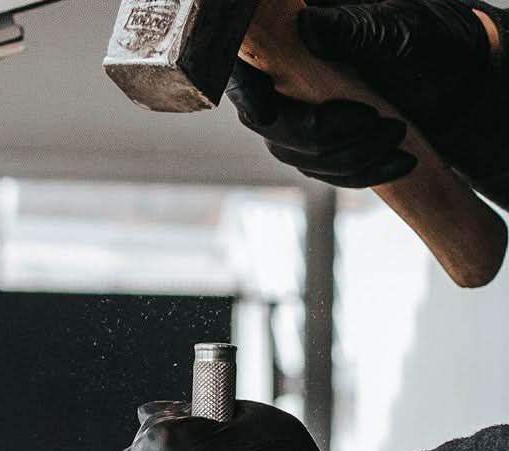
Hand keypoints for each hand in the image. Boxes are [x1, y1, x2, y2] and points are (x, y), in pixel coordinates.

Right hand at [226, 0, 508, 198]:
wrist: (454, 77)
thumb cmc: (424, 40)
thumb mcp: (393, 29)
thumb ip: (350, 28)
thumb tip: (308, 29)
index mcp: (291, 37)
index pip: (246, 65)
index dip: (245, 90)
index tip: (263, 114)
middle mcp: (284, 78)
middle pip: (270, 122)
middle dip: (319, 134)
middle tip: (375, 124)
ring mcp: (299, 116)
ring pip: (296, 154)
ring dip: (348, 157)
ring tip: (397, 136)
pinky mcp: (318, 148)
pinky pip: (323, 171)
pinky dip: (359, 174)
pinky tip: (396, 164)